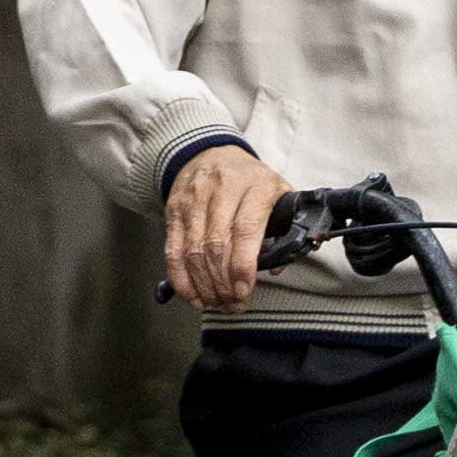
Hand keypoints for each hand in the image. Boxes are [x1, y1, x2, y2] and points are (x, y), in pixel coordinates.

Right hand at [163, 145, 290, 312]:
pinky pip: (174, 250)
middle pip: (216, 245)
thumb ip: (282, 229)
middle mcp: (221, 190)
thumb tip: (275, 267)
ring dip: (204, 285)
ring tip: (216, 303)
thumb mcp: (277, 193)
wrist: (212, 152)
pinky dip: (181, 278)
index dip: (242, 266)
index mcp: (253, 186)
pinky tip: (193, 295)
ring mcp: (193, 199)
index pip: (245, 230)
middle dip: (223, 283)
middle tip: (232, 304)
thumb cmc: (250, 180)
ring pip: (193, 251)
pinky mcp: (174, 210)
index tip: (244, 291)